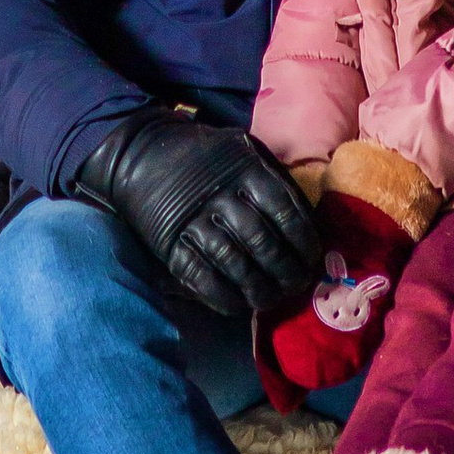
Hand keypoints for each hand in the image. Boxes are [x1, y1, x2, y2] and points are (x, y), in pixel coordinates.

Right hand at [76, 111, 321, 321]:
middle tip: (297, 285)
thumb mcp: (242, 149)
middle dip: (286, 271)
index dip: (304, 242)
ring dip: (258, 289)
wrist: (141, 153)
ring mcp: (194, 222)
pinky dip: (223, 296)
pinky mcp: (170, 243)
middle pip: (263, 243)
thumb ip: (272, 176)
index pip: (286, 213)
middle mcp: (221, 196)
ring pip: (235, 264)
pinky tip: (238, 304)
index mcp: (245, 170)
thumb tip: (306, 220)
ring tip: (270, 300)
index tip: (313, 260)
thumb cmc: (204, 155)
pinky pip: (201, 277)